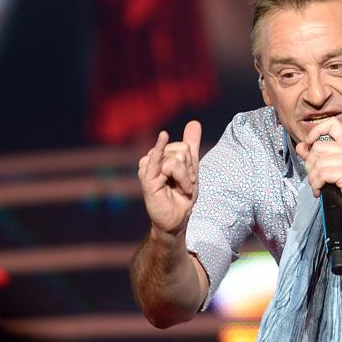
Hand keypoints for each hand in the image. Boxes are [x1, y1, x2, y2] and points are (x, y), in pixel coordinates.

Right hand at [138, 121, 200, 237]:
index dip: (191, 165)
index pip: (184, 147)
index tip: (189, 179)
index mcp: (162, 156)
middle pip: (181, 151)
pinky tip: (163, 136)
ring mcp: (148, 168)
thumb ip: (190, 145)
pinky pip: (156, 161)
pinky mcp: (147, 179)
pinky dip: (159, 149)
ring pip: (175, 159)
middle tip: (183, 186)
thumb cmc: (182, 196)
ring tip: (178, 189)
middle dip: (189, 171)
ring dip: (184, 178)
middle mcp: (153, 160)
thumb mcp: (190, 168)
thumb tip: (194, 122)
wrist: (177, 219)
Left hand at [294, 117, 341, 227]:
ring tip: (318, 186)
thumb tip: (301, 146)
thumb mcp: (328, 169)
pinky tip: (320, 191)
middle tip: (315, 178)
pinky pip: (321, 174)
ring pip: (317, 162)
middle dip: (310, 165)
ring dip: (312, 178)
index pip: (331, 123)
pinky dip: (316, 184)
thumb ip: (314, 156)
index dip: (317, 131)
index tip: (310, 144)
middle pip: (317, 147)